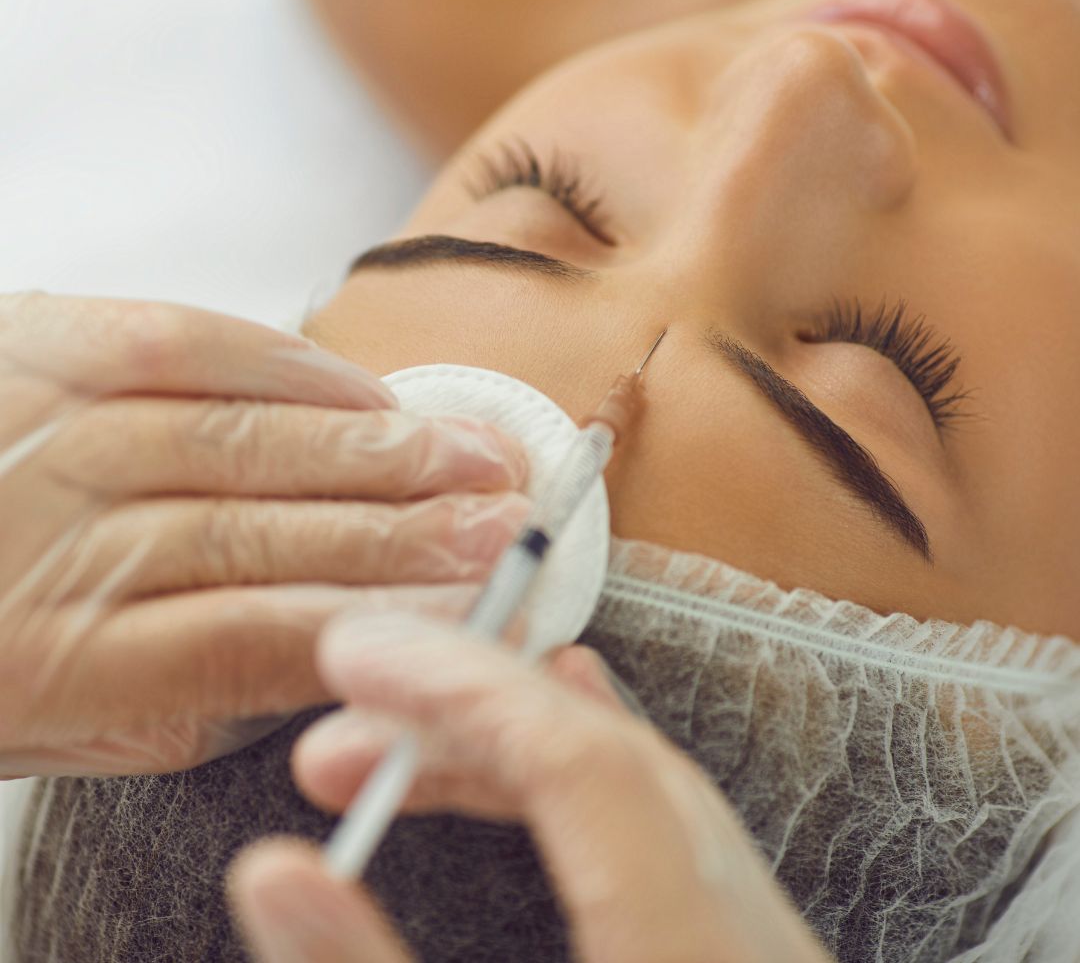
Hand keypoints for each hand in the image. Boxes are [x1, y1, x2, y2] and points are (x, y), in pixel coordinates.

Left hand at [0, 293, 527, 776]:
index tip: (470, 613)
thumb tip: (330, 647)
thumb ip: (185, 698)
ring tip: (472, 454)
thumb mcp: (57, 726)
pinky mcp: (41, 339)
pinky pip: (188, 341)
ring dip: (375, 449)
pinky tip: (368, 389)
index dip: (378, 621)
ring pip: (243, 438)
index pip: (250, 641)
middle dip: (404, 531)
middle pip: (264, 532)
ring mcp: (44, 427)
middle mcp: (46, 537)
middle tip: (503, 525)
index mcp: (46, 662)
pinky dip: (291, 366)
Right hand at [228, 611, 834, 962]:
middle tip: (342, 729)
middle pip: (610, 760)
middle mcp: (749, 943)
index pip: (584, 768)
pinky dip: (581, 779)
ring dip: (511, 750)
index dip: (465, 690)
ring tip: (396, 749)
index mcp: (694, 960)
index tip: (359, 655)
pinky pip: (661, 829)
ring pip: (637, 787)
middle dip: (464, 717)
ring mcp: (761, 949)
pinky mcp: (740, 958)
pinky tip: (531, 761)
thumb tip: (275, 875)